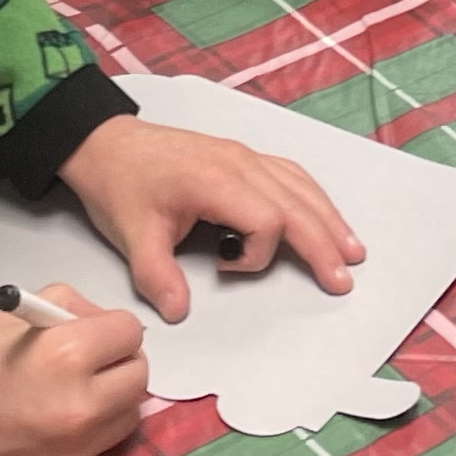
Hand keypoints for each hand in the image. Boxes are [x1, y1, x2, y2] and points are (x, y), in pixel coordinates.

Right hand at [0, 288, 147, 455]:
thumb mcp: (18, 314)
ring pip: (129, 414)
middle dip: (118, 363)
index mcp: (68, 355)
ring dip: (112, 399)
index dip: (109, 328)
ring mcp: (76, 448)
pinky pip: (103, 444)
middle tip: (88, 361)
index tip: (88, 333)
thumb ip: (73, 311)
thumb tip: (108, 327)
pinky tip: (56, 420)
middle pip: (139, 375)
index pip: (130, 332)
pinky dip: (92, 430)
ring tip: (73, 391)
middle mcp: (82, 406)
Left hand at [60, 116, 361, 316]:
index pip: (266, 219)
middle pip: (297, 203)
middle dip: (323, 242)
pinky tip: (323, 215)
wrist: (104, 143)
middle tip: (343, 279)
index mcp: (216, 179)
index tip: (223, 265)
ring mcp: (244, 155)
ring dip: (327, 219)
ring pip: (300, 186)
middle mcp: (240, 162)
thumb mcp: (131, 235)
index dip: (256, 254)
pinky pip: (289, 175)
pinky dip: (312, 198)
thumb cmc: (120, 185)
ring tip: (351, 249)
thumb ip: (157, 276)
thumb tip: (179, 312)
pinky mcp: (241, 156)